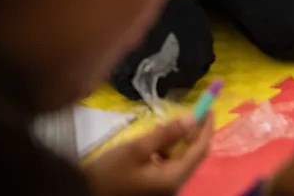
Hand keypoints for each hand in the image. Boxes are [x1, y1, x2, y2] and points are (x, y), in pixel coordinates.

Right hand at [84, 114, 212, 195]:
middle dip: (193, 132)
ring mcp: (164, 187)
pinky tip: (154, 138)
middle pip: (191, 155)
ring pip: (179, 158)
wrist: (83, 194)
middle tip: (193, 110)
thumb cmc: (108, 173)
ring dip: (177, 139)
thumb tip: (192, 117)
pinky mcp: (153, 186)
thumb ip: (166, 133)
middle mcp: (173, 185)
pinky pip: (167, 164)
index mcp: (173, 178)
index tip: (210, 107)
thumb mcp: (136, 149)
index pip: (200, 150)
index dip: (206, 127)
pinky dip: (165, 149)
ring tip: (167, 123)